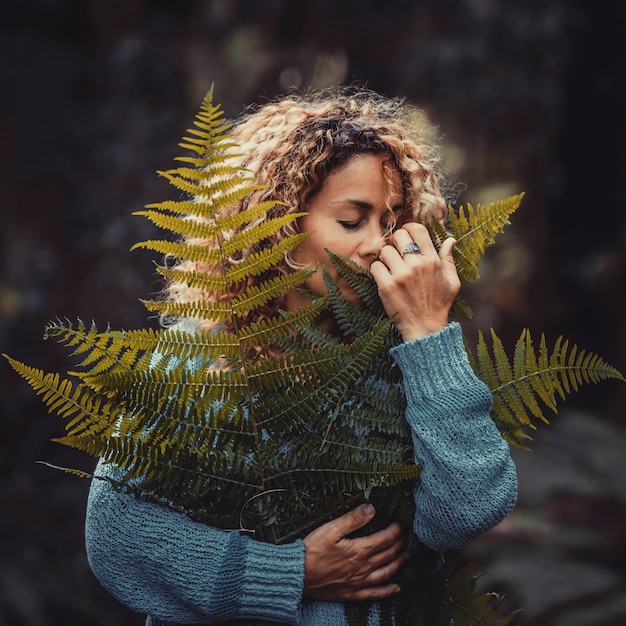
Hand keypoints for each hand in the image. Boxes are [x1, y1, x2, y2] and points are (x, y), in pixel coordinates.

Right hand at [302, 504, 407, 601]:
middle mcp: (363, 568)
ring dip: (399, 563)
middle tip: (408, 536)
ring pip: (386, 573)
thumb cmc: (312, 550)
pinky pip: (375, 594)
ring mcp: (359, 582)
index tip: (402, 522)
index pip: (385, 539)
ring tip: (406, 555)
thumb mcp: (331, 529)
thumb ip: (353, 519)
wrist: (298, 575)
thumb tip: (371, 508)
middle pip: (389, 555)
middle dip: (400, 544)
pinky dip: (388, 591)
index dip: (396, 530)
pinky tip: (396, 588)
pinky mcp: (352, 593)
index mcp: (359, 550)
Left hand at [370, 222, 459, 341]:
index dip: (408, 229)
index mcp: (433, 260)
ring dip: (385, 257)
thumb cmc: (439, 304)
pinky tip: (383, 278)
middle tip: (396, 253)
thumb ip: (448, 259)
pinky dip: (376, 271)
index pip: (417, 229)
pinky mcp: (387, 286)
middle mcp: (417, 265)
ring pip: (384, 250)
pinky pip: (375, 267)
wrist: (424, 327)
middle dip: (395, 242)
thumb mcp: (451, 282)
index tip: (406, 236)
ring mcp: (401, 275)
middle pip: (398, 236)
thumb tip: (450, 240)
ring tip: (390, 267)